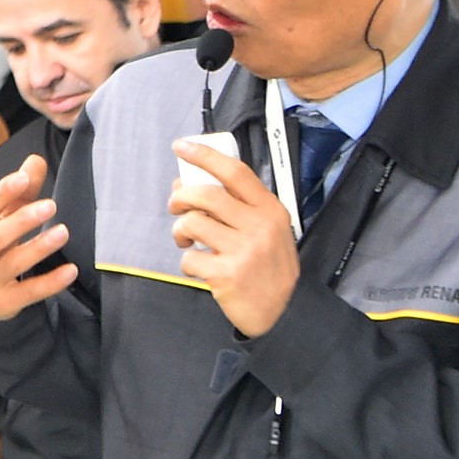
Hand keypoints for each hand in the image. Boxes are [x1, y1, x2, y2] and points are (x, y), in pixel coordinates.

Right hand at [0, 154, 76, 321]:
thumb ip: (17, 193)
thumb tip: (35, 160)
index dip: (1, 193)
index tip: (22, 178)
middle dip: (22, 220)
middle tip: (51, 205)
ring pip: (13, 263)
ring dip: (38, 247)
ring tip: (63, 232)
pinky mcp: (3, 303)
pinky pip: (30, 292)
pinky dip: (51, 282)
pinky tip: (71, 270)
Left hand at [170, 139, 300, 337]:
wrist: (283, 312)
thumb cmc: (270, 267)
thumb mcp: (270, 229)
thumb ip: (242, 206)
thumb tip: (194, 183)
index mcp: (270, 210)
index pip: (235, 172)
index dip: (205, 156)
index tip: (182, 146)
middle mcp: (259, 226)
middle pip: (206, 195)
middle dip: (181, 196)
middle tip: (176, 206)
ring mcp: (243, 251)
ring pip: (192, 222)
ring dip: (180, 230)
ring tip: (186, 239)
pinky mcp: (226, 274)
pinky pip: (190, 257)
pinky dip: (187, 261)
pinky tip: (199, 266)